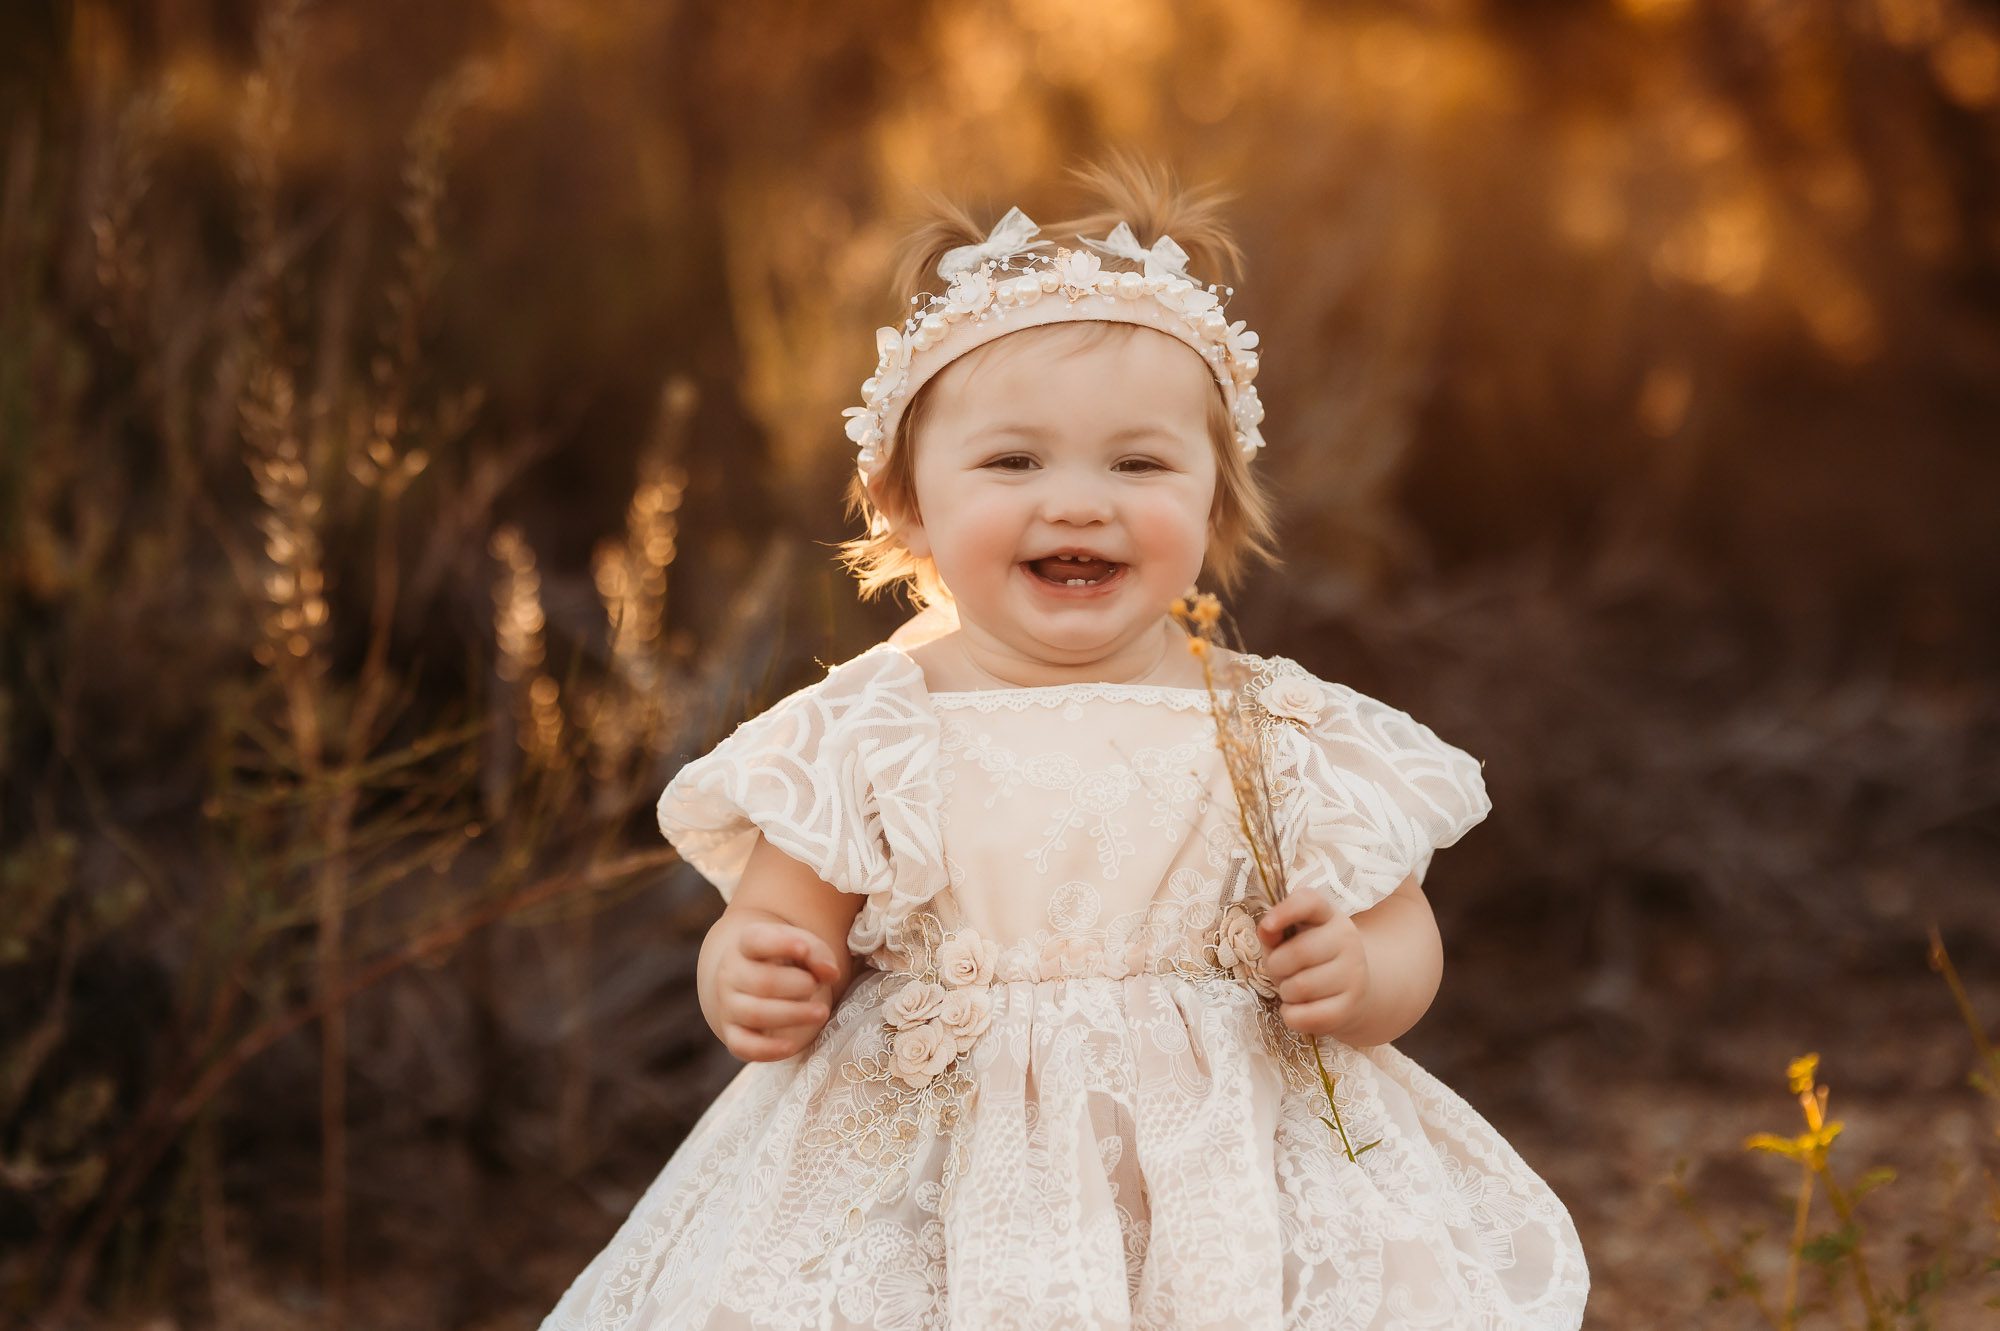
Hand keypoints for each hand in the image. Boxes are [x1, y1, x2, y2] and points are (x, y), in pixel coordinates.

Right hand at [716, 919, 843, 1061]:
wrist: (750, 982)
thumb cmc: (784, 961)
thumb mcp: (800, 946)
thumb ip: (817, 953)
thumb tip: (830, 973)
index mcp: (746, 944)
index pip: (756, 940)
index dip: (780, 944)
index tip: (804, 949)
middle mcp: (731, 974)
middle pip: (762, 982)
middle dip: (796, 985)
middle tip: (815, 985)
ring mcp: (729, 1005)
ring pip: (756, 1014)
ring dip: (793, 1015)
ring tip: (822, 1012)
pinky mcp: (733, 1034)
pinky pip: (743, 1046)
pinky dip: (767, 1049)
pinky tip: (791, 1046)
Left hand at [1257, 890, 1371, 1039]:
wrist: (1352, 990)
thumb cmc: (1310, 959)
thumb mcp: (1291, 938)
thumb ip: (1274, 932)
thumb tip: (1266, 931)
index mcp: (1328, 915)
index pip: (1310, 902)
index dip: (1286, 911)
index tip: (1267, 925)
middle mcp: (1347, 939)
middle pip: (1298, 952)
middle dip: (1276, 966)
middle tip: (1279, 971)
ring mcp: (1353, 974)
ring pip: (1300, 987)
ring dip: (1285, 991)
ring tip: (1292, 989)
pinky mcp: (1350, 1007)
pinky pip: (1306, 1016)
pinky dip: (1291, 1015)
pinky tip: (1298, 1008)